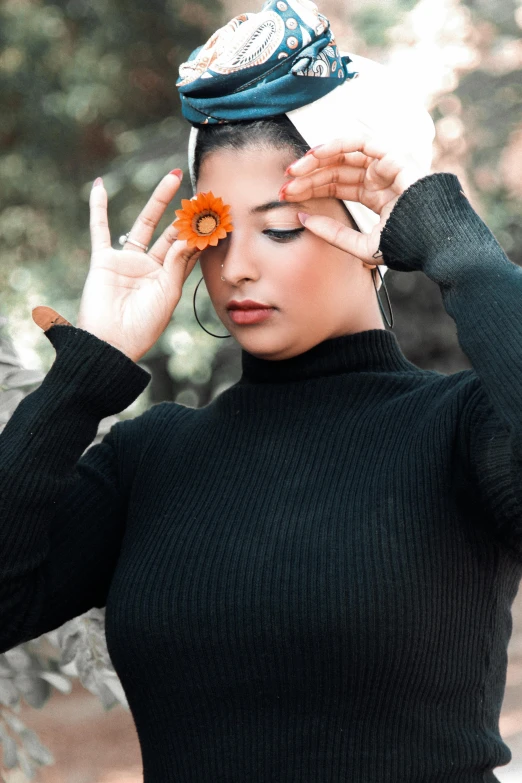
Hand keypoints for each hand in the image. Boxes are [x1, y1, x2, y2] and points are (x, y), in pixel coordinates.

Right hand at [77, 171, 200, 362]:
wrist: (112, 344)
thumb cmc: (143, 326)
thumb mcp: (168, 294)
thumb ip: (177, 263)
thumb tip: (188, 235)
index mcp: (169, 279)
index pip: (189, 249)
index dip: (203, 233)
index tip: (219, 215)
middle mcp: (150, 267)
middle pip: (171, 233)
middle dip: (187, 215)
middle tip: (203, 194)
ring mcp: (127, 262)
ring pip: (145, 224)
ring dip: (158, 201)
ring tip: (174, 178)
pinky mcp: (104, 261)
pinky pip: (99, 230)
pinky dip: (97, 208)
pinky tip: (100, 186)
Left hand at [279, 133, 426, 264]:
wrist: (436, 244)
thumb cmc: (406, 247)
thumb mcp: (361, 247)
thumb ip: (333, 234)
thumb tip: (301, 220)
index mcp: (373, 196)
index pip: (335, 186)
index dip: (310, 189)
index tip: (286, 197)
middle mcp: (378, 178)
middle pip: (334, 170)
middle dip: (307, 177)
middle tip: (283, 187)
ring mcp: (386, 166)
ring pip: (343, 155)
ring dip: (315, 160)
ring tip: (293, 171)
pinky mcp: (393, 157)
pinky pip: (360, 143)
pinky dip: (336, 145)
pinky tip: (315, 155)